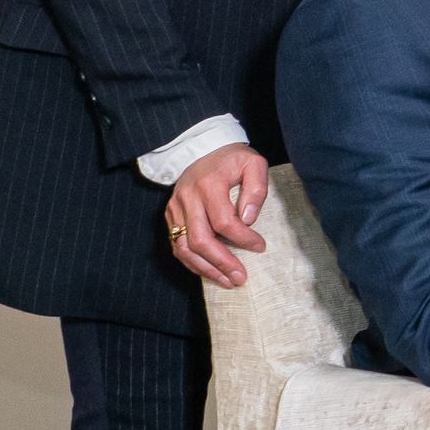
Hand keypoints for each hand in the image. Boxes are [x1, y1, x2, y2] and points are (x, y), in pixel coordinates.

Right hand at [165, 143, 268, 288]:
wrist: (202, 148)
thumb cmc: (232, 159)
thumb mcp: (253, 163)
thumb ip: (256, 188)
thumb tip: (248, 218)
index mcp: (209, 184)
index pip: (224, 221)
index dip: (243, 238)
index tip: (260, 246)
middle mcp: (188, 198)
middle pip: (200, 239)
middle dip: (222, 262)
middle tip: (241, 277)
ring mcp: (175, 208)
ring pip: (184, 248)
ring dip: (206, 268)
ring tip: (227, 281)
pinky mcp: (170, 215)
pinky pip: (177, 246)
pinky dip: (193, 262)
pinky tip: (210, 271)